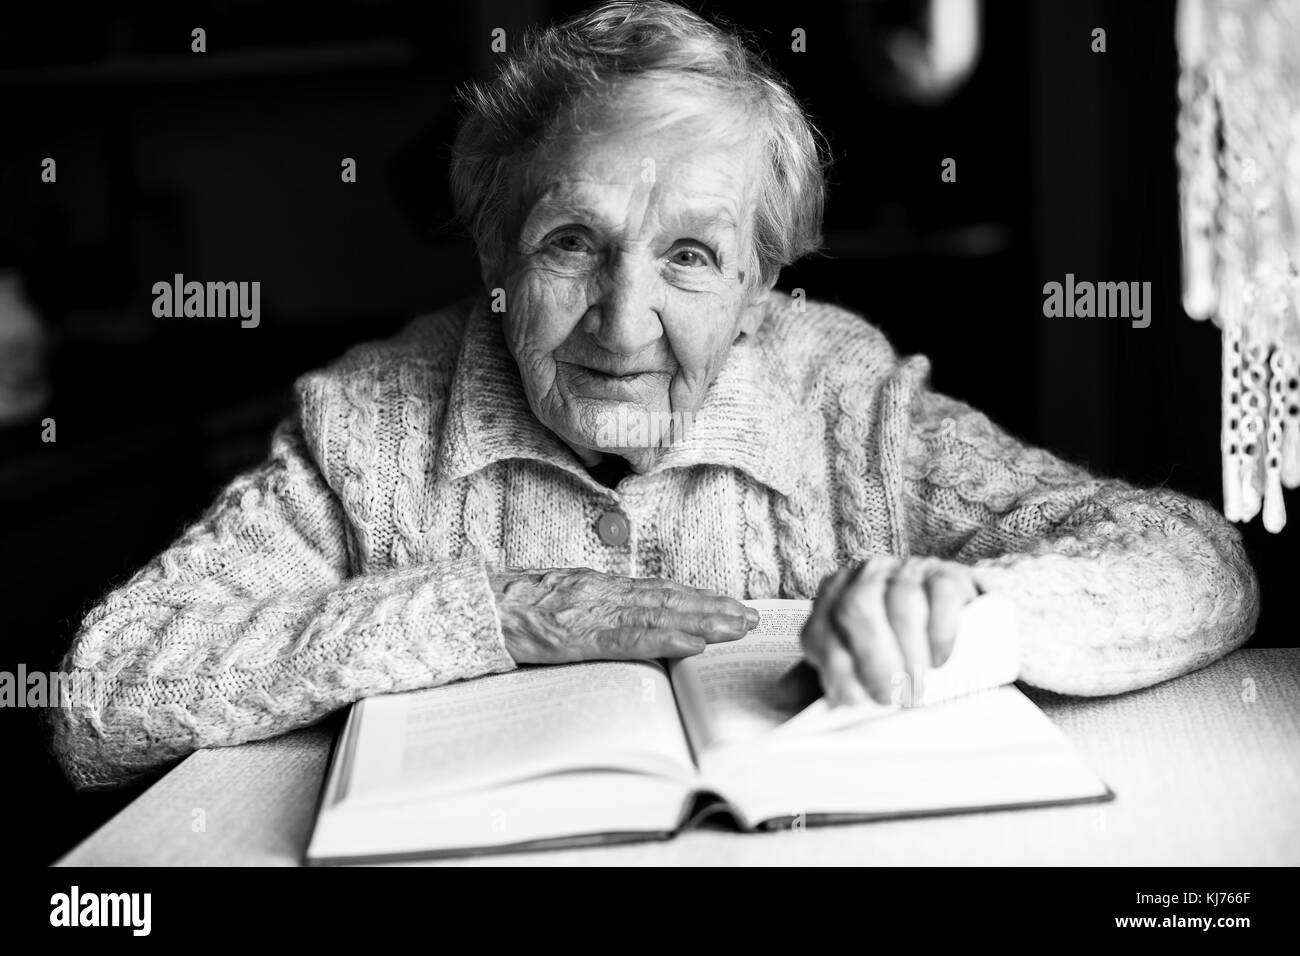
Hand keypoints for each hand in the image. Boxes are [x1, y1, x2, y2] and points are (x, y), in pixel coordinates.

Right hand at [487, 566, 758, 664]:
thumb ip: (592, 609)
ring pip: (660, 614)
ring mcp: (594, 612)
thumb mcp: (559, 601)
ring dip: (703, 621)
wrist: (476, 608)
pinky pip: (630, 638)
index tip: (727, 603)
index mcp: (598, 587)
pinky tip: (693, 642)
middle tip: (750, 617)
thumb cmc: (511, 609)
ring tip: (736, 627)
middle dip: (713, 608)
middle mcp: (603, 593)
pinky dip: (666, 638)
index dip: (695, 597)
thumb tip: (626, 621)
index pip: (657, 590)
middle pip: (669, 599)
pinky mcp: (582, 634)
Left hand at [787, 556, 979, 707]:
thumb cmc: (891, 651)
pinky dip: (940, 632)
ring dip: (909, 652)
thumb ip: (816, 680)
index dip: (836, 668)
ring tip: (917, 686)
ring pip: (901, 600)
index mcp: (832, 600)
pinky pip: (940, 594)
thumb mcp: (851, 664)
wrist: (948, 622)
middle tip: (890, 697)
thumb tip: (781, 695)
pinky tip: (939, 659)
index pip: (821, 630)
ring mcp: (906, 572)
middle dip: (873, 659)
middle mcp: (864, 579)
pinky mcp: (946, 574)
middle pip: (858, 608)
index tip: (856, 700)